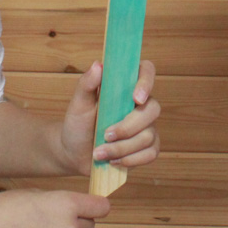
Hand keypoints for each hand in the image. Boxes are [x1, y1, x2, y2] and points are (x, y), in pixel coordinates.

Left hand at [59, 59, 160, 174]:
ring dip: (122, 148)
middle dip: (128, 127)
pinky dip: (130, 159)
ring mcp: (147, 127)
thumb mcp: (78, 103)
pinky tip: (113, 161)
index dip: (146, 82)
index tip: (135, 98)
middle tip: (105, 135)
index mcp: (126, 87)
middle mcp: (141, 105)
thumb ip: (87, 84)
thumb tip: (98, 66)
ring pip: (148, 136)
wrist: (74, 152)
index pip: (147, 71)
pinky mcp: (148, 148)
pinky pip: (150, 154)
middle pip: (153, 110)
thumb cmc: (78, 124)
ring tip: (99, 153)